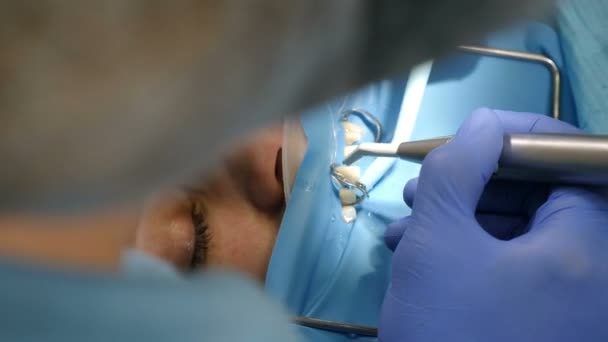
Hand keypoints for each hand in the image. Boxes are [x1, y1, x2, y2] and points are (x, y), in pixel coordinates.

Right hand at [380, 108, 607, 340]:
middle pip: (540, 197)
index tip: (466, 138)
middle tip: (423, 187)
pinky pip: (512, 270)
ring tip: (406, 226)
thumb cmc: (447, 330)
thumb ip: (459, 166)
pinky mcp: (542, 322)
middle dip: (473, 184)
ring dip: (459, 220)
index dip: (514, 138)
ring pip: (517, 235)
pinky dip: (468, 255)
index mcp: (591, 246)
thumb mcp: (440, 238)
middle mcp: (595, 274)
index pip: (570, 160)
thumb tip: (482, 126)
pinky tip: (418, 256)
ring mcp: (570, 303)